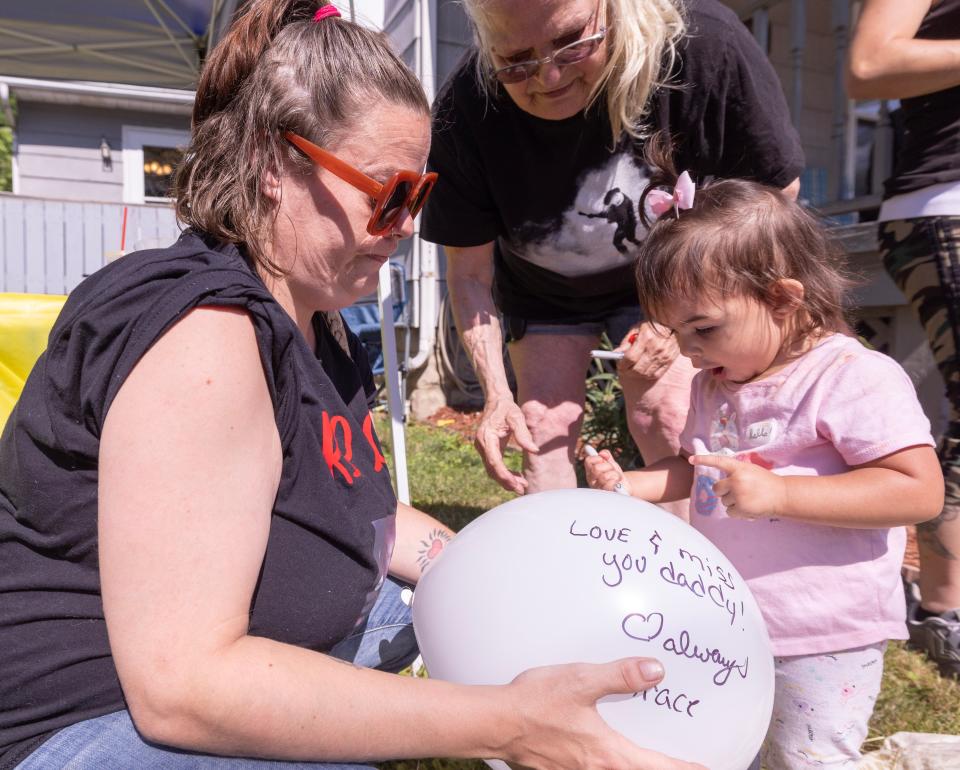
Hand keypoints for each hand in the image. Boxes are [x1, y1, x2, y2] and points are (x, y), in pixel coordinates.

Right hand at [475, 396, 538, 493]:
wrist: (496, 401)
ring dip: (506, 479)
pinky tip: (516, 477)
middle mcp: (481, 444)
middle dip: (506, 481)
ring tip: (522, 486)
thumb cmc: (507, 408)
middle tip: (522, 489)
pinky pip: (494, 465)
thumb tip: (534, 450)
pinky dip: (504, 473)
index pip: (494, 461)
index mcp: (486, 437)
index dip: (504, 475)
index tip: (516, 485)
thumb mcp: (517, 417)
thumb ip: (524, 434)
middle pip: (492, 469)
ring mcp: (483, 448)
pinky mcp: (487, 449)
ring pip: (492, 470)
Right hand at [502, 658, 706, 768]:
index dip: (684, 769)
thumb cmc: (535, 703)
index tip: (705, 768)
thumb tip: (656, 671)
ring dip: (636, 767)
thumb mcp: (581, 681)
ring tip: (648, 758)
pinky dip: (612, 765)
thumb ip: (620, 676)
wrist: (494, 723)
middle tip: (683, 764)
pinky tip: (606, 751)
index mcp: (608, 755)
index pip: (657, 768)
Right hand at [584, 449, 631, 495]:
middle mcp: (592, 480)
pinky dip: (615, 481)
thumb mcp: (611, 463)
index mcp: (590, 472)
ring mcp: (598, 488)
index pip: (588, 461)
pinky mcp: (605, 494)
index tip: (604, 460)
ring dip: (614, 474)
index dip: (597, 458)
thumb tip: (602, 453)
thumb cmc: (615, 475)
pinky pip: (609, 485)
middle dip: (608, 466)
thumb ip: (606, 455)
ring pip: (604, 476)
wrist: (624, 487)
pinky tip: (617, 483)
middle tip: (612, 470)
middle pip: (596, 468)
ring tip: (616, 477)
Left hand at [617, 322, 679, 380]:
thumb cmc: (652, 325)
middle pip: (638, 369)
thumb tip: (616, 354)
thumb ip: (626, 342)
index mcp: (646, 338)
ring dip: (636, 374)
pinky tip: (643, 371)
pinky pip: (656, 374)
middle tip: (623, 369)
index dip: (622, 364)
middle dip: (627, 371)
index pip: (630, 357)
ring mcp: (664, 356)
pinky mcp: (670, 361)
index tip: (619, 365)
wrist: (672, 324)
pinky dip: (647, 375)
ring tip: (632, 370)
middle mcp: (655, 348)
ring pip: (646, 374)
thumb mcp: (636, 329)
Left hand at [690, 454, 787, 518]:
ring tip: (748, 499)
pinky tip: (749, 507)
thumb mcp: (751, 471)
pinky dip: (737, 512)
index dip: (703, 460)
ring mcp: (738, 494)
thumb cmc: (766, 483)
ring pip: (723, 501)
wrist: (783, 495)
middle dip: (724, 492)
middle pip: (716, 489)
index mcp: (739, 467)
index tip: (691, 459)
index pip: (718, 461)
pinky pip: (729, 512)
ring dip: (732, 502)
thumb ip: (736, 473)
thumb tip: (720, 485)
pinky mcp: (741, 507)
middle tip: (738, 492)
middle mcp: (736, 479)